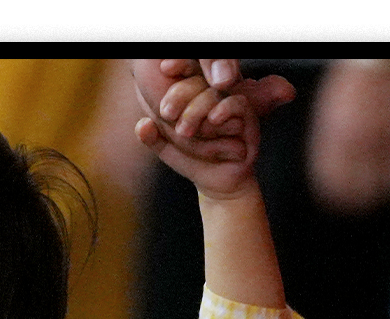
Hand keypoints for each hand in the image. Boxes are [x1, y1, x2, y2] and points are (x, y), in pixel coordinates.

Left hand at [132, 59, 293, 198]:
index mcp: (194, 92)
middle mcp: (214, 93)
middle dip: (179, 95)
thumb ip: (151, 136)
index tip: (165, 68)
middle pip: (197, 79)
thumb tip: (143, 125)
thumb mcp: (166, 148)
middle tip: (166, 114)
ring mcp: (230, 103)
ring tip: (184, 132)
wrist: (217, 183)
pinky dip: (224, 109)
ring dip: (196, 110)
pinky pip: (236, 104)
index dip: (178, 64)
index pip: (187, 69)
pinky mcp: (247, 117)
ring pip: (213, 92)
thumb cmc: (193, 158)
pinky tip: (214, 119)